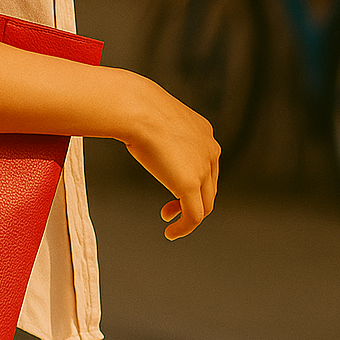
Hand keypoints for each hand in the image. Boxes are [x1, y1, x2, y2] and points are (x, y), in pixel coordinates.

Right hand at [121, 77, 220, 238]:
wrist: (135, 108)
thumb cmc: (133, 106)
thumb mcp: (151, 116)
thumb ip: (151, 125)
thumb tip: (129, 120)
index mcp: (203, 132)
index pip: (206, 164)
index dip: (191, 179)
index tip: (171, 185)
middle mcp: (210, 150)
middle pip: (209, 185)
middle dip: (191, 199)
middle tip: (169, 208)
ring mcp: (203, 168)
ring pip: (205, 203)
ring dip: (188, 215)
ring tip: (172, 222)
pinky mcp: (191, 185)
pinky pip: (194, 215)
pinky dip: (185, 227)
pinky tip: (171, 232)